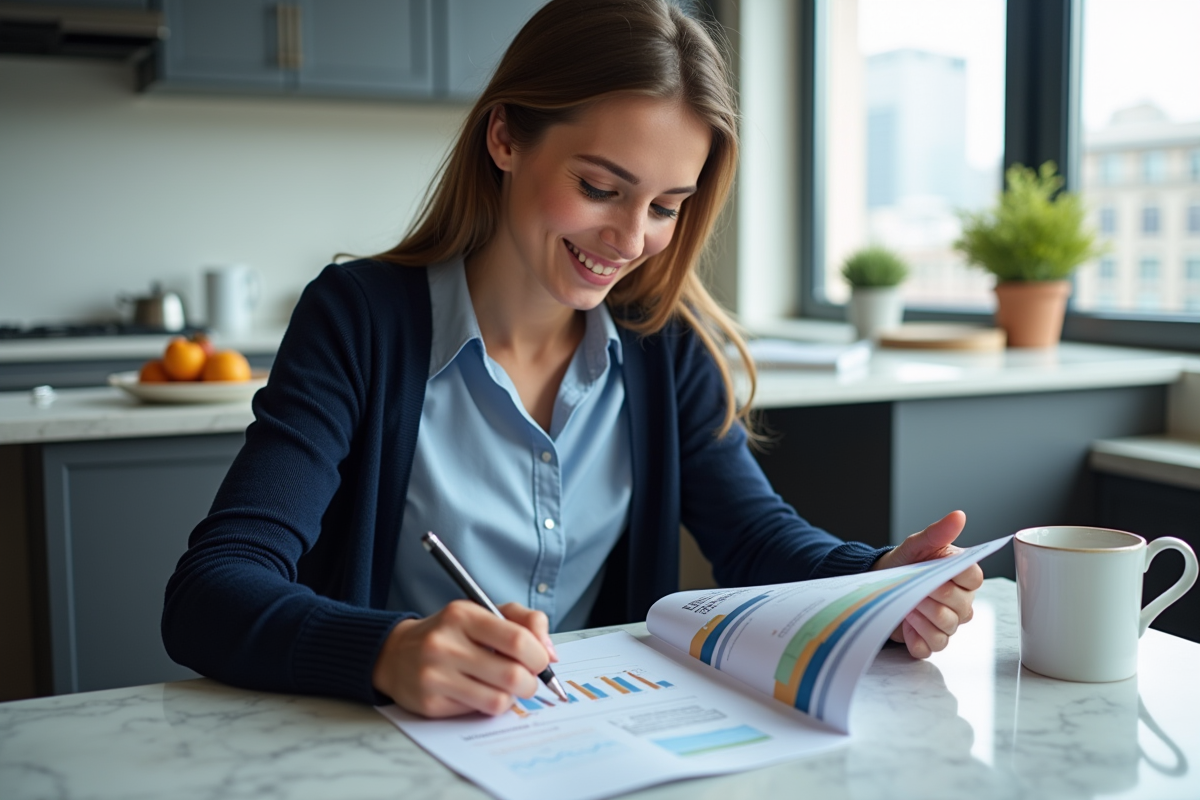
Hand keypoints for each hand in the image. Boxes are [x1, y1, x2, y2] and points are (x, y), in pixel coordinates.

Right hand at [372, 600, 557, 717]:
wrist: (396, 654)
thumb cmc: (451, 633)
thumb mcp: (485, 613)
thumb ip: (525, 621)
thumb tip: (551, 653)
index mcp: (463, 615)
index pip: (517, 640)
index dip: (538, 656)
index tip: (540, 661)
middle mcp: (445, 644)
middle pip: (512, 675)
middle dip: (530, 683)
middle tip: (527, 680)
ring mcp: (435, 675)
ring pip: (497, 700)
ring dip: (511, 697)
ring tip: (505, 687)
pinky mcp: (430, 703)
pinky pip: (476, 712)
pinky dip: (487, 706)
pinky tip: (479, 693)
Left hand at [871, 510, 983, 658]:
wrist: (880, 582)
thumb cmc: (904, 563)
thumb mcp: (916, 544)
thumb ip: (937, 533)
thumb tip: (958, 516)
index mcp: (963, 576)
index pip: (973, 578)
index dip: (952, 575)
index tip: (931, 569)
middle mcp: (962, 602)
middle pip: (961, 607)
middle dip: (931, 596)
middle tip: (913, 587)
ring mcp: (949, 623)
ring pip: (947, 627)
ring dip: (922, 615)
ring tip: (907, 603)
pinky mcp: (931, 640)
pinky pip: (932, 646)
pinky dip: (915, 636)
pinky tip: (906, 622)